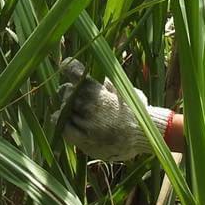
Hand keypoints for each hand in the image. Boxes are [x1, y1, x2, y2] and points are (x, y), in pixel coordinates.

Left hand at [56, 58, 171, 161]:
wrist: (143, 137)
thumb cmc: (136, 111)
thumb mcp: (126, 91)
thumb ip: (108, 83)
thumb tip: (96, 75)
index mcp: (99, 91)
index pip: (75, 72)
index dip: (69, 66)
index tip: (66, 65)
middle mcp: (90, 106)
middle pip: (66, 91)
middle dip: (68, 91)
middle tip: (73, 93)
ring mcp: (85, 124)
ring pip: (63, 109)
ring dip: (66, 107)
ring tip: (75, 108)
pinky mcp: (83, 140)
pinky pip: (63, 128)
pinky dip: (61, 122)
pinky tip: (65, 119)